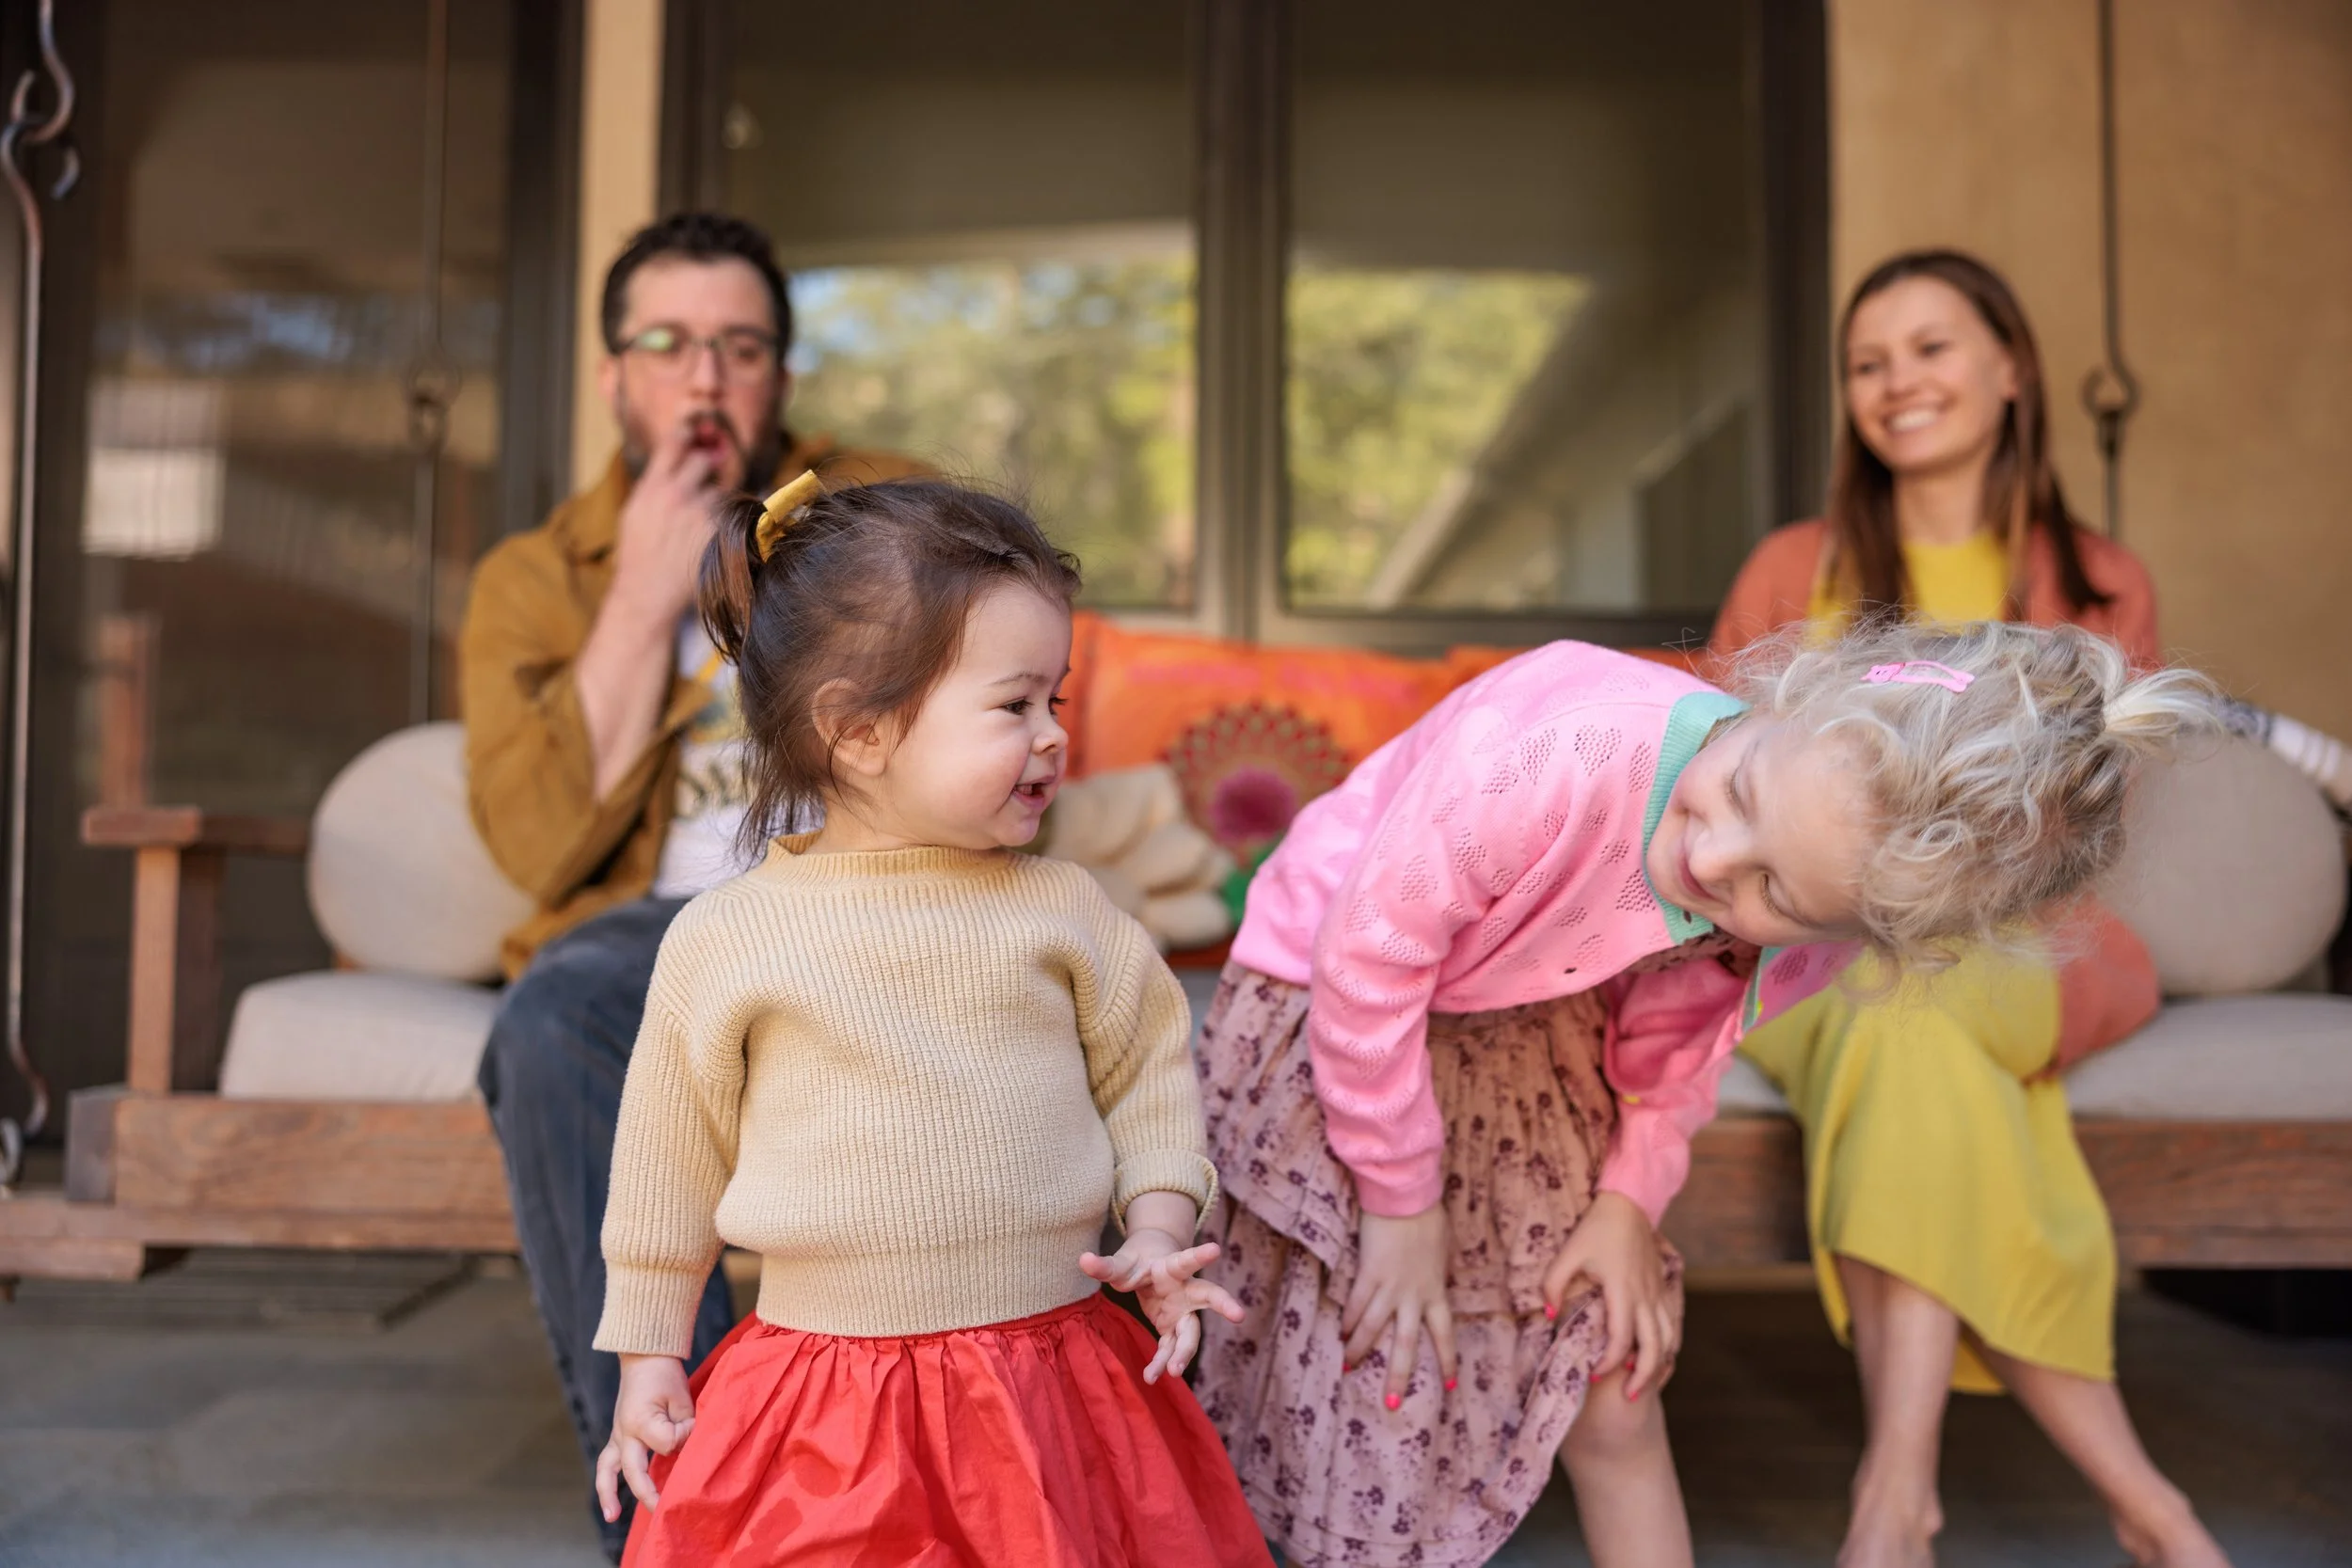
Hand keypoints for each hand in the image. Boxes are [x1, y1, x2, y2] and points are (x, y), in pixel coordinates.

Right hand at [595, 1353, 695, 1523]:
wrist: (645, 1358)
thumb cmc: (665, 1375)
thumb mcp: (682, 1398)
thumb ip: (684, 1427)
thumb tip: (684, 1449)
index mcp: (642, 1421)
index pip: (669, 1444)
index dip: (685, 1435)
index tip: (693, 1422)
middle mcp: (625, 1432)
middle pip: (635, 1471)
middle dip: (649, 1494)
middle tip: (665, 1512)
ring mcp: (618, 1435)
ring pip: (607, 1471)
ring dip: (608, 1495)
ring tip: (611, 1517)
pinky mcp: (618, 1436)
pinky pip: (606, 1463)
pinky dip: (607, 1483)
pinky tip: (610, 1505)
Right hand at [610, 417, 723, 625]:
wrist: (647, 592)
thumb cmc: (638, 553)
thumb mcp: (635, 511)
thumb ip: (656, 482)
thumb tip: (680, 457)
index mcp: (652, 487)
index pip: (675, 442)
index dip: (687, 433)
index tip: (694, 434)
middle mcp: (677, 494)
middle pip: (704, 461)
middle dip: (706, 470)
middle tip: (700, 490)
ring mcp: (701, 514)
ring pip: (721, 491)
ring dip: (717, 502)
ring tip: (699, 527)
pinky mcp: (720, 533)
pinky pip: (734, 515)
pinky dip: (728, 523)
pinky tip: (713, 539)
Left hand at [1082, 1227, 1243, 1383]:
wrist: (1150, 1266)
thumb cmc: (1137, 1262)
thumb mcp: (1121, 1262)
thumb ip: (1105, 1264)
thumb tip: (1082, 1260)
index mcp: (1172, 1267)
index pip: (1187, 1260)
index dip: (1200, 1255)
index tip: (1216, 1249)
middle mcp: (1185, 1289)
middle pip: (1208, 1296)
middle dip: (1223, 1304)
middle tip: (1239, 1314)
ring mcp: (1183, 1311)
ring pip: (1190, 1332)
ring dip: (1184, 1352)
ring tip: (1172, 1371)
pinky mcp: (1174, 1328)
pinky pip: (1172, 1348)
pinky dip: (1163, 1361)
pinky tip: (1152, 1376)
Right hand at [1342, 1204, 1455, 1410]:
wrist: (1407, 1198)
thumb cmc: (1427, 1218)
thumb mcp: (1441, 1250)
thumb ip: (1434, 1270)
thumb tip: (1433, 1276)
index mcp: (1435, 1291)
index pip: (1444, 1334)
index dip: (1446, 1361)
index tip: (1448, 1386)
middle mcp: (1413, 1296)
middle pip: (1406, 1344)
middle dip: (1399, 1375)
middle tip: (1392, 1403)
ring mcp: (1389, 1286)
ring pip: (1373, 1328)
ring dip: (1360, 1351)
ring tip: (1349, 1368)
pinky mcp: (1368, 1272)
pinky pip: (1356, 1303)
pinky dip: (1348, 1320)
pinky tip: (1341, 1333)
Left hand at [1542, 1191, 1677, 1400]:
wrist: (1630, 1203)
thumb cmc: (1596, 1229)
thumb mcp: (1568, 1254)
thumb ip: (1552, 1284)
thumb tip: (1546, 1316)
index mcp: (1621, 1291)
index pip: (1620, 1340)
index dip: (1608, 1363)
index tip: (1593, 1375)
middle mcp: (1645, 1296)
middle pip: (1654, 1348)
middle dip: (1643, 1377)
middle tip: (1628, 1397)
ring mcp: (1658, 1292)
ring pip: (1670, 1338)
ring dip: (1659, 1363)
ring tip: (1643, 1381)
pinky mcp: (1663, 1287)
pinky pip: (1674, 1323)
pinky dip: (1670, 1344)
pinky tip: (1660, 1355)